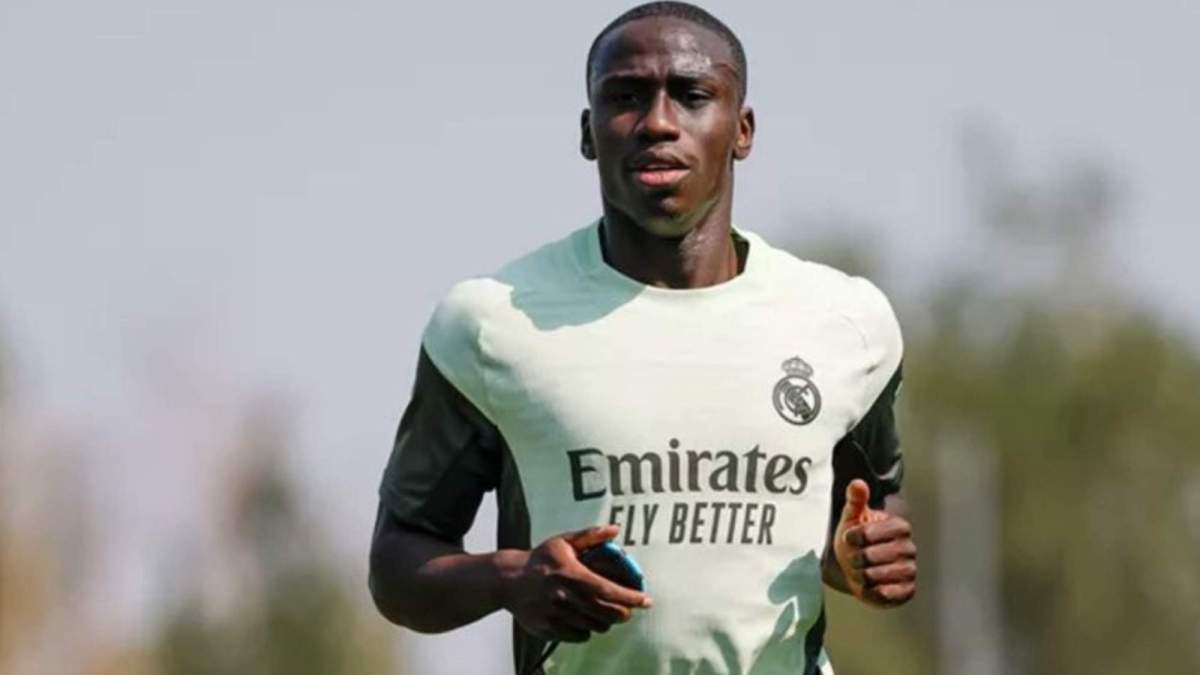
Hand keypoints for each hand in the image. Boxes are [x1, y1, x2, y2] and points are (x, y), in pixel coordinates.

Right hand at [499, 525, 652, 642]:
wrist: (508, 581)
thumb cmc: (540, 560)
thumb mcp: (564, 542)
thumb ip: (591, 536)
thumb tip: (616, 529)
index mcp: (571, 574)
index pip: (608, 590)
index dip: (630, 597)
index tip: (646, 600)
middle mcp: (564, 597)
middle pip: (605, 613)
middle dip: (623, 613)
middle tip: (628, 609)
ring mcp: (556, 615)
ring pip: (594, 626)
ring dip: (606, 621)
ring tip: (606, 613)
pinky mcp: (548, 629)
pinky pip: (579, 636)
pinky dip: (587, 630)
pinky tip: (586, 619)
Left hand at [832, 479, 917, 606]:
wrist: (859, 567)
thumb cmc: (856, 541)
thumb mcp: (852, 518)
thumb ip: (856, 501)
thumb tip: (858, 483)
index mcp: (899, 527)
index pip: (869, 534)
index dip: (852, 537)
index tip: (849, 538)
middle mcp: (909, 548)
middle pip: (870, 557)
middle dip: (854, 559)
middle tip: (852, 558)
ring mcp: (910, 570)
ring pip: (876, 576)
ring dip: (860, 576)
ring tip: (859, 571)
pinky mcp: (907, 590)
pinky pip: (886, 594)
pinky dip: (871, 592)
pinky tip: (868, 586)